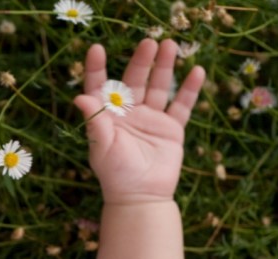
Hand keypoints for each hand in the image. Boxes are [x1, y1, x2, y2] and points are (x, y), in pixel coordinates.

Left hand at [74, 39, 204, 203]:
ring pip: (159, 87)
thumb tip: (79, 96)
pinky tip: (197, 71)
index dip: (97, 69)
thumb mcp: (102, 148)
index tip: (97, 49)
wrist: (141, 198)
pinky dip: (190, 89)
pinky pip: (182, 105)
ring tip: (171, 45)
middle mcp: (130, 113)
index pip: (100, 87)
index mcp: (108, 117)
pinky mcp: (171, 129)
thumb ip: (94, 122)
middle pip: (135, 80)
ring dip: (165, 67)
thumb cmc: (116, 174)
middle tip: (148, 41)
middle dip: (141, 61)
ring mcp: (152, 119)